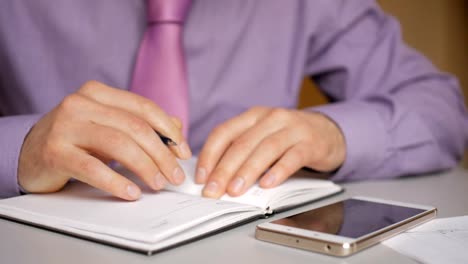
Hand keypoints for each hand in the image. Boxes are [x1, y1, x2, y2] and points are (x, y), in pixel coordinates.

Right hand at [18, 81, 191, 200]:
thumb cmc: (75, 139)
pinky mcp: (54, 151)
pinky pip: (93, 168)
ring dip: (145, 167)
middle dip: (162, 154)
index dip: (169, 131)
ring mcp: (65, 126)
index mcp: (97, 93)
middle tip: (175, 175)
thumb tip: (177, 127)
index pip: (143, 107)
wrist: (29, 152)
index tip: (183, 152)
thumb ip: (140, 123)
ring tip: (157, 184)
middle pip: (134, 127)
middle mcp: (80, 103)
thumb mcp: (108, 126)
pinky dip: (117, 182)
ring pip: (118, 144)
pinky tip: (131, 193)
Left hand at [196, 107, 345, 197]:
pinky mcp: (310, 143)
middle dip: (224, 169)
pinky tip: (268, 184)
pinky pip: (292, 157)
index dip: (210, 154)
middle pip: (242, 143)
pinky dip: (278, 171)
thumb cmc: (288, 137)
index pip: (225, 132)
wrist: (327, 131)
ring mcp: (292, 129)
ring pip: (265, 149)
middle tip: (213, 190)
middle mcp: (271, 118)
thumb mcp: (263, 136)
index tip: (201, 177)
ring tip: (235, 190)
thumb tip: (214, 176)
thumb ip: (242, 150)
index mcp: (254, 116)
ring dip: (247, 171)